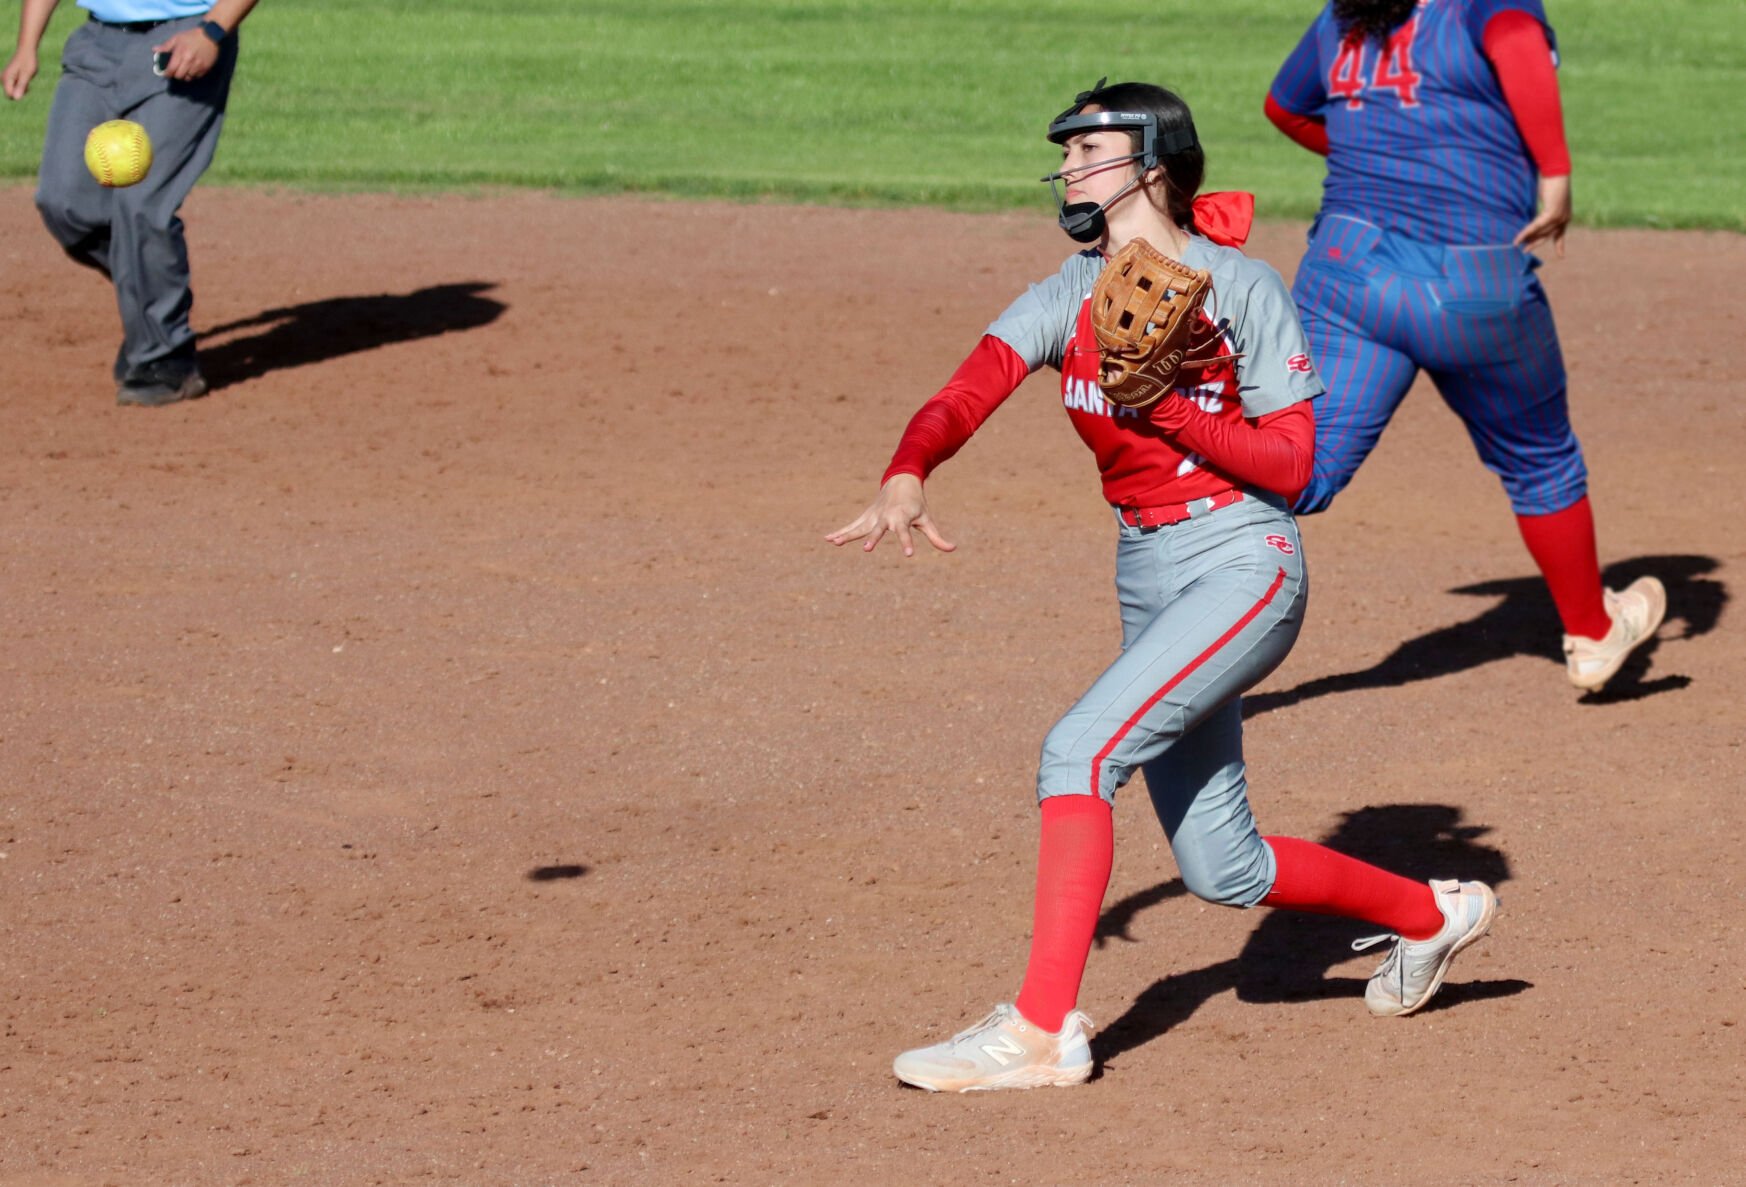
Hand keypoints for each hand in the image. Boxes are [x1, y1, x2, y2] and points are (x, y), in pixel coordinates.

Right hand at [2, 48, 37, 99]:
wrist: (26, 51)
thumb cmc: (28, 62)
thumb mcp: (27, 75)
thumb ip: (21, 86)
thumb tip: (16, 98)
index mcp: (6, 79)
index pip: (10, 96)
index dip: (20, 94)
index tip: (25, 84)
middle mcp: (3, 79)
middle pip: (12, 94)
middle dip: (21, 91)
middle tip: (26, 79)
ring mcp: (5, 78)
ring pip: (15, 91)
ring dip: (23, 87)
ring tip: (26, 77)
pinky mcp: (8, 78)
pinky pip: (16, 87)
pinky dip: (22, 84)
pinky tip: (24, 76)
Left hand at [152, 27, 220, 81]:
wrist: (210, 36)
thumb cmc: (191, 37)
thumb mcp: (176, 38)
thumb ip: (165, 46)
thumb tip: (154, 50)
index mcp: (180, 54)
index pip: (171, 69)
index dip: (167, 73)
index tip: (166, 73)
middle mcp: (189, 62)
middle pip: (179, 76)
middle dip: (175, 75)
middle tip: (175, 71)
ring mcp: (198, 66)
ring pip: (188, 78)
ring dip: (184, 76)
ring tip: (184, 71)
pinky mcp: (205, 68)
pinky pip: (196, 77)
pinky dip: (192, 75)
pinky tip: (192, 70)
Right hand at [824, 473, 956, 556]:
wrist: (901, 480)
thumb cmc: (916, 503)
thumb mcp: (926, 518)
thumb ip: (936, 536)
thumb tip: (952, 549)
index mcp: (902, 517)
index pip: (905, 532)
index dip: (907, 543)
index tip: (908, 554)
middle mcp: (886, 516)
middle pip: (878, 530)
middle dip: (873, 539)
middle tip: (867, 550)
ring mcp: (873, 516)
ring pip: (860, 527)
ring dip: (847, 535)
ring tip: (835, 542)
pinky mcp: (866, 516)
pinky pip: (852, 526)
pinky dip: (841, 531)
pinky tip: (829, 539)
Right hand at [1514, 174, 1571, 257]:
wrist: (1557, 171)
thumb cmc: (1552, 181)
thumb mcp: (1550, 199)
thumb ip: (1546, 210)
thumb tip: (1537, 217)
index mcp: (1565, 215)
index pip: (1561, 234)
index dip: (1560, 245)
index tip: (1561, 256)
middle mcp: (1564, 218)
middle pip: (1547, 236)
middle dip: (1535, 243)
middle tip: (1525, 251)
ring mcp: (1559, 217)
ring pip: (1540, 233)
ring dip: (1528, 239)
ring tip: (1517, 245)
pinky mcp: (1552, 214)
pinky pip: (1535, 227)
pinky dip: (1525, 233)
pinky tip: (1517, 239)